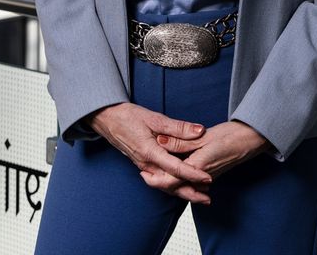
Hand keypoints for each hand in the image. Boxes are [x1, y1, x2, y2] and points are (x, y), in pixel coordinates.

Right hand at [87, 102, 212, 202]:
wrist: (108, 120)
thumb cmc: (129, 117)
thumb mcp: (155, 119)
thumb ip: (178, 127)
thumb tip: (199, 131)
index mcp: (150, 152)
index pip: (175, 168)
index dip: (193, 174)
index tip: (208, 178)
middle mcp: (146, 164)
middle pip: (171, 184)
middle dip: (189, 192)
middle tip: (207, 198)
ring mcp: (144, 166)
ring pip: (165, 185)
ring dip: (182, 191)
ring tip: (199, 196)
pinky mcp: (143, 165)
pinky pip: (159, 180)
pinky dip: (172, 185)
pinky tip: (182, 185)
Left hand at [152, 121, 270, 201]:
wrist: (251, 140)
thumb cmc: (230, 136)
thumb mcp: (202, 136)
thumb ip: (180, 141)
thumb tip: (161, 141)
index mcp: (197, 167)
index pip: (170, 180)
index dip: (155, 178)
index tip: (143, 173)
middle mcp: (201, 177)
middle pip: (175, 187)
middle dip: (159, 184)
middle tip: (145, 176)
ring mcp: (207, 178)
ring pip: (183, 186)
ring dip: (169, 183)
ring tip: (156, 176)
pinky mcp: (210, 175)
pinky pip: (191, 182)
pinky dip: (181, 181)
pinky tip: (176, 174)